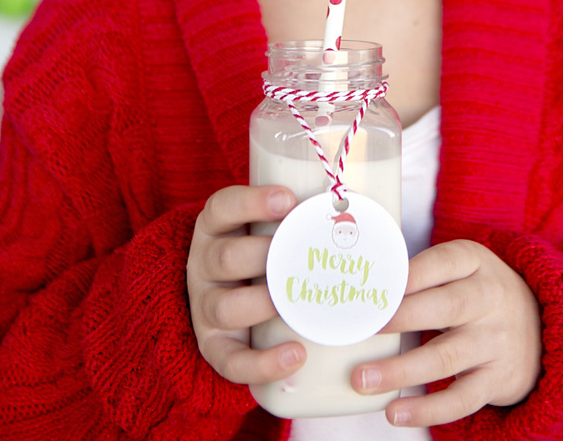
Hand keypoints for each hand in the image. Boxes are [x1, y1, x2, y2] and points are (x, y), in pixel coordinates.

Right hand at [187, 184, 306, 385]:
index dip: (252, 202)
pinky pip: (231, 361)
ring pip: (224, 307)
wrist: (226, 290)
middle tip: (302, 255)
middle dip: (264, 256)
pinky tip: (295, 355)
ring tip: (295, 304)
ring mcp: (205, 306)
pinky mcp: (214, 346)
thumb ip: (296, 214)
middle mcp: (204, 263)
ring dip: (262, 304)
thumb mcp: (264, 223)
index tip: (288, 199)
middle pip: (225, 257)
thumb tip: (358, 209)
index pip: (223, 206)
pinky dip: (263, 362)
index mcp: (215, 226)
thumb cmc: (262, 247)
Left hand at [352, 239, 540, 427]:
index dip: (409, 276)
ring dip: (402, 371)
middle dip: (401, 318)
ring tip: (364, 379)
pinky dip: (427, 409)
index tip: (376, 288)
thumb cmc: (481, 292)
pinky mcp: (498, 379)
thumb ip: (424, 273)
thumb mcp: (464, 267)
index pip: (441, 262)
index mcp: (475, 262)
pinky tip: (396, 412)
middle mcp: (489, 298)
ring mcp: (495, 340)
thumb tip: (368, 292)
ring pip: (446, 357)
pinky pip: (461, 398)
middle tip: (363, 329)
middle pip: (445, 308)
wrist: (543, 328)